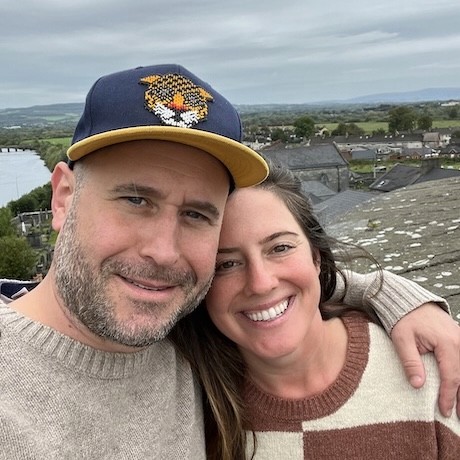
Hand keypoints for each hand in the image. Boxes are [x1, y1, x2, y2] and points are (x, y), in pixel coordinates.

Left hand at [391, 302, 459, 416]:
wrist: (409, 301)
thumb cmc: (404, 318)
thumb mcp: (401, 339)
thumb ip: (410, 361)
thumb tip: (418, 385)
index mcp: (447, 343)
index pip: (451, 376)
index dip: (448, 396)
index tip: (444, 411)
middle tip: (456, 416)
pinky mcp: (459, 339)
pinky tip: (459, 386)